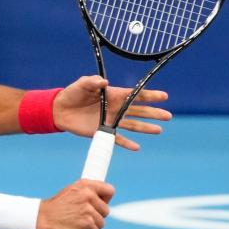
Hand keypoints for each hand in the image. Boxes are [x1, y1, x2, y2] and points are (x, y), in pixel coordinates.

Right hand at [37, 179, 114, 228]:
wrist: (41, 219)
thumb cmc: (55, 208)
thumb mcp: (70, 192)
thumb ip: (86, 193)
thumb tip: (103, 199)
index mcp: (85, 185)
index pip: (109, 190)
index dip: (105, 199)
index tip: (98, 204)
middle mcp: (88, 196)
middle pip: (105, 210)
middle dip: (96, 216)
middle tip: (81, 217)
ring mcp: (88, 212)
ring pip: (101, 224)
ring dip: (91, 228)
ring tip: (77, 226)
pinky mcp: (87, 226)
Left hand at [53, 75, 171, 150]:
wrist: (60, 109)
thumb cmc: (73, 93)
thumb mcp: (83, 84)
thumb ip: (93, 81)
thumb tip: (104, 82)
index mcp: (115, 95)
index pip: (136, 95)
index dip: (150, 95)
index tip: (164, 96)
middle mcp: (116, 108)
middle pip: (139, 111)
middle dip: (154, 113)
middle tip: (168, 116)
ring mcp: (111, 120)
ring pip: (133, 125)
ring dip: (146, 128)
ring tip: (159, 130)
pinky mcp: (102, 131)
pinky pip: (117, 139)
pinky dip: (126, 143)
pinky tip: (136, 147)